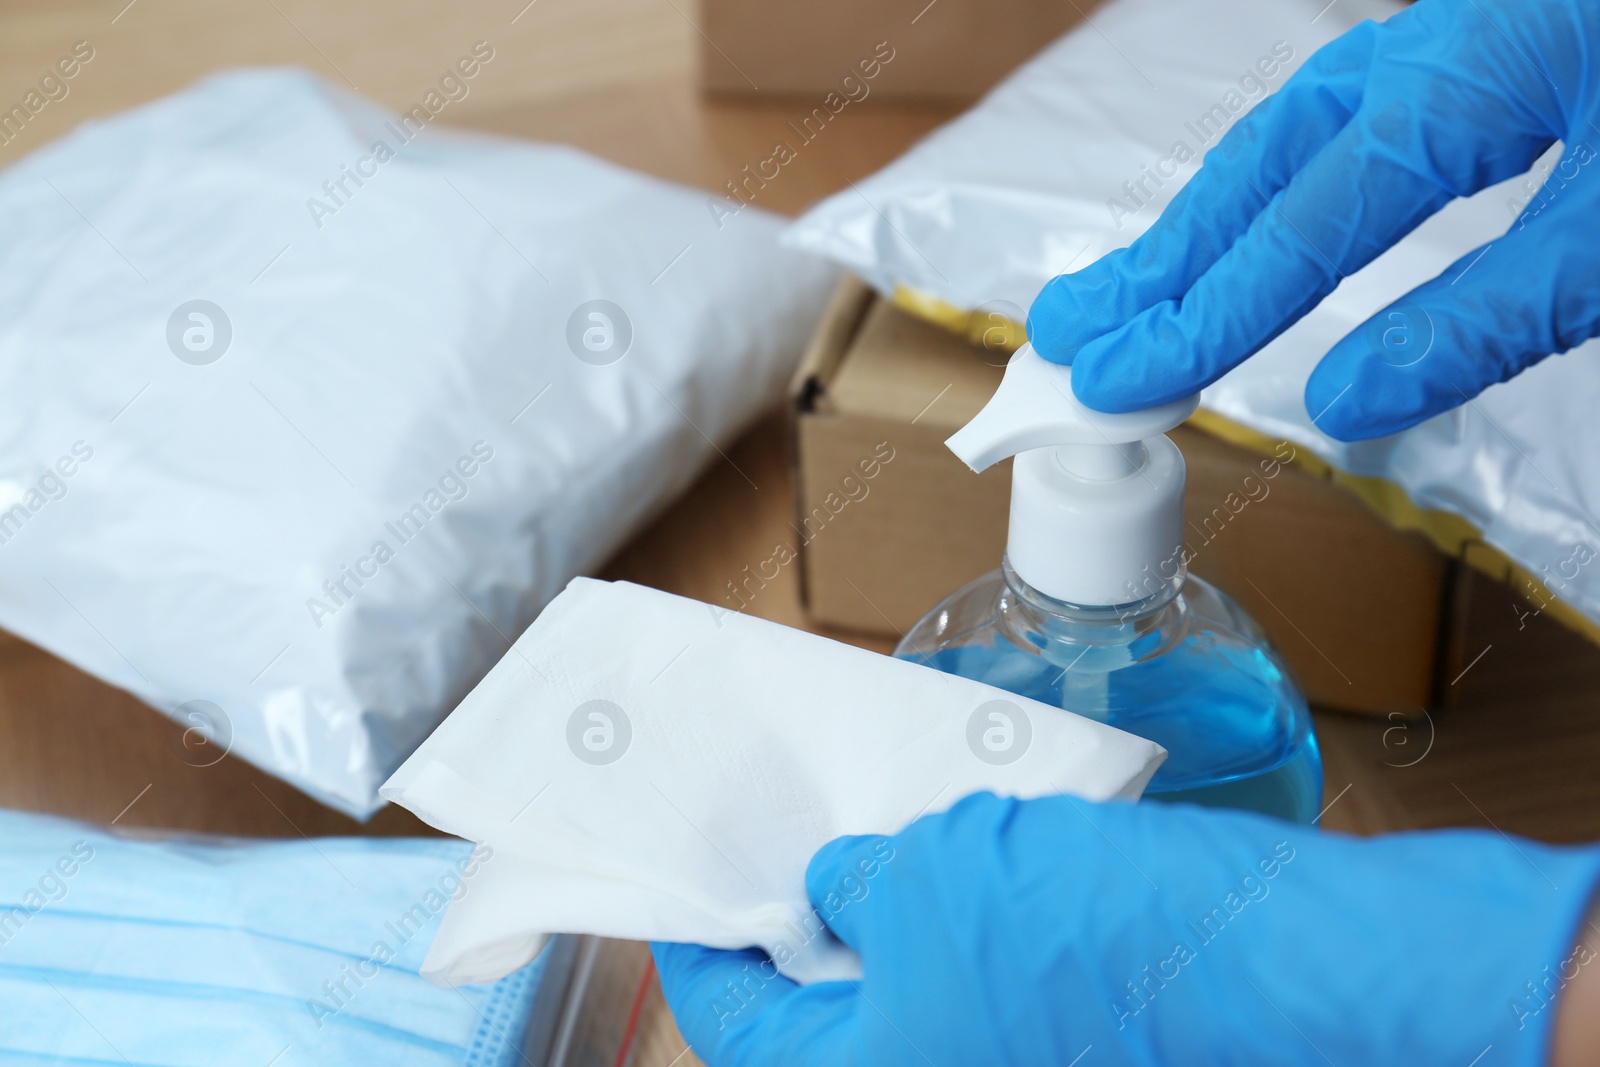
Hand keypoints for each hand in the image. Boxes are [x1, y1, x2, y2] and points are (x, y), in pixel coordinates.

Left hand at [654, 792, 1599, 1065]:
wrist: (1282, 976)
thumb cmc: (1090, 937)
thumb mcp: (935, 877)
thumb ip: (856, 885)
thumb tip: (830, 890)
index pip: (739, 1028)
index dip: (703, 950)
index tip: (681, 890)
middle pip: (828, 1023)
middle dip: (801, 932)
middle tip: (783, 842)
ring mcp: (1007, 1064)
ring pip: (910, 1003)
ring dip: (885, 922)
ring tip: (872, 829)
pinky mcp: (1068, 1040)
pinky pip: (980, 993)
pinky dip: (956, 928)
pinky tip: (964, 853)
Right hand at [1027, 0, 1599, 440]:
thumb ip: (1490, 313)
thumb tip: (1345, 400)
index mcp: (1471, 77)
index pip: (1305, 217)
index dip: (1206, 308)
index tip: (1118, 377)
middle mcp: (1442, 46)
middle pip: (1265, 158)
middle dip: (1164, 256)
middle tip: (1068, 332)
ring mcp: (1465, 42)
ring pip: (1298, 133)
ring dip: (1208, 219)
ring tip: (1133, 288)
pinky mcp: (1498, 56)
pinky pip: (1353, 123)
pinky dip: (1285, 187)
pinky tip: (1265, 225)